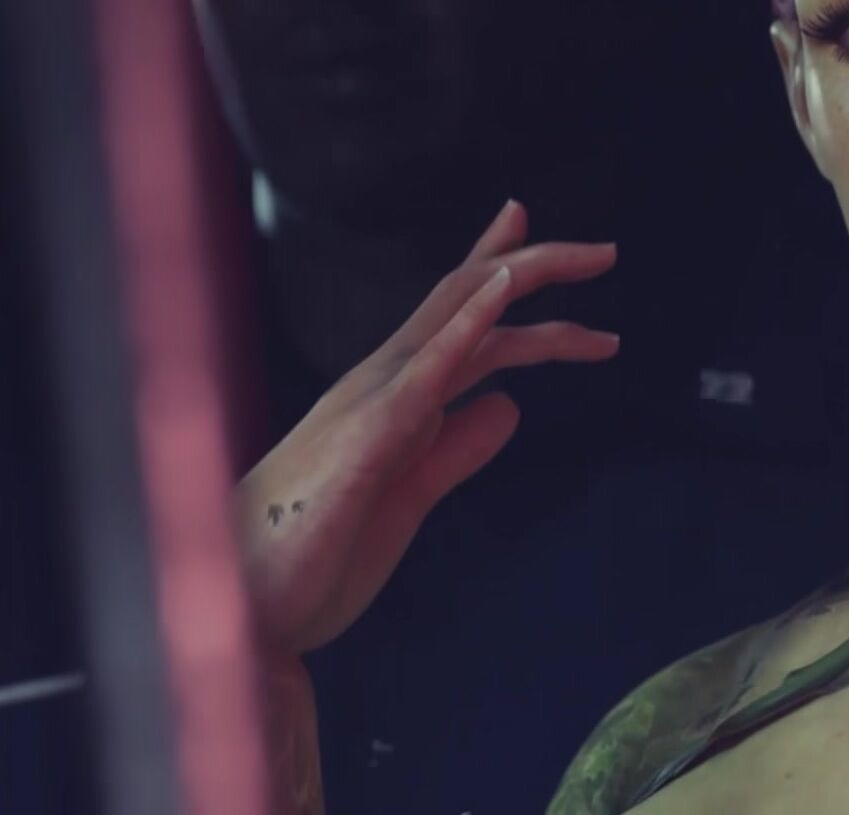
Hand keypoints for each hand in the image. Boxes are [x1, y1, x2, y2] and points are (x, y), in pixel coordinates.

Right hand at [237, 198, 619, 655]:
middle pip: (465, 300)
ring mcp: (373, 404)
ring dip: (522, 279)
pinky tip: (502, 292)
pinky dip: (466, 323)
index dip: (496, 274)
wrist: (241, 614)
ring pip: (456, 316)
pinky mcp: (368, 439)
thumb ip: (456, 450)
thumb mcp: (408, 496)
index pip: (453, 320)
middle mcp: (381, 384)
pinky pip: (425, 369)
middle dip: (535, 265)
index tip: (536, 234)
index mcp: (391, 400)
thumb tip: (510, 406)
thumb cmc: (311, 557)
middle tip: (607, 251)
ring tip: (591, 259)